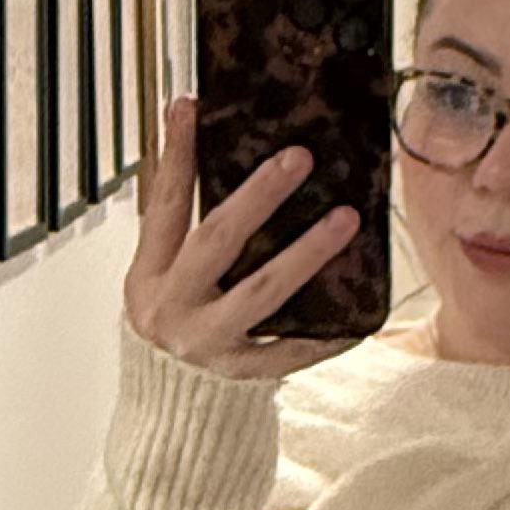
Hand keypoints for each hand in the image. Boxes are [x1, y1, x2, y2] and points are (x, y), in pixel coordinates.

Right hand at [124, 97, 369, 378]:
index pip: (164, 206)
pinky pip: (290, 351)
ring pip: (262, 292)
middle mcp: (173, 307)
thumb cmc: (178, 318)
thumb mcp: (164, 272)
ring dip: (306, 252)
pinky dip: (326, 334)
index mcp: (149, 274)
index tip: (191, 106)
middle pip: (215, 241)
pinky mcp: (242, 372)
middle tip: (299, 157)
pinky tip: (360, 314)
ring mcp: (208, 342)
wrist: (170, 403)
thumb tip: (211, 141)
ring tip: (345, 218)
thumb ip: (186, 222)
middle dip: (258, 196)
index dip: (177, 155)